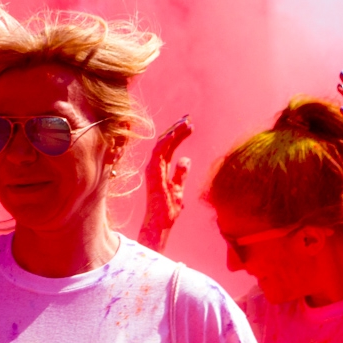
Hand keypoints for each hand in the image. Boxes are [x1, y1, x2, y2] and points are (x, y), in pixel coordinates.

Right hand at [140, 115, 192, 252]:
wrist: (160, 223)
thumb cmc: (168, 210)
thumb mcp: (178, 188)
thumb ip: (180, 173)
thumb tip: (186, 159)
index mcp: (160, 169)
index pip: (169, 147)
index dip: (179, 135)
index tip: (190, 126)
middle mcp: (154, 166)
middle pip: (165, 142)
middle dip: (177, 128)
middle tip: (189, 119)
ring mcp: (152, 168)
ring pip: (162, 143)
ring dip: (174, 131)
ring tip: (187, 123)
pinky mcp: (153, 171)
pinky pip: (159, 150)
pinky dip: (168, 140)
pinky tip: (178, 132)